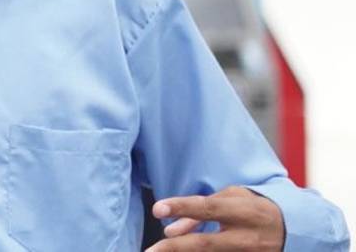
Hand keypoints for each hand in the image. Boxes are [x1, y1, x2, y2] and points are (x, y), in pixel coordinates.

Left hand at [146, 186, 284, 250]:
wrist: (294, 230)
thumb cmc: (254, 208)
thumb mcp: (231, 198)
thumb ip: (200, 210)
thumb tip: (171, 229)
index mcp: (243, 212)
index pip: (207, 208)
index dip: (182, 208)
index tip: (157, 209)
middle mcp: (246, 237)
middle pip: (205, 243)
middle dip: (175, 248)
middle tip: (150, 251)